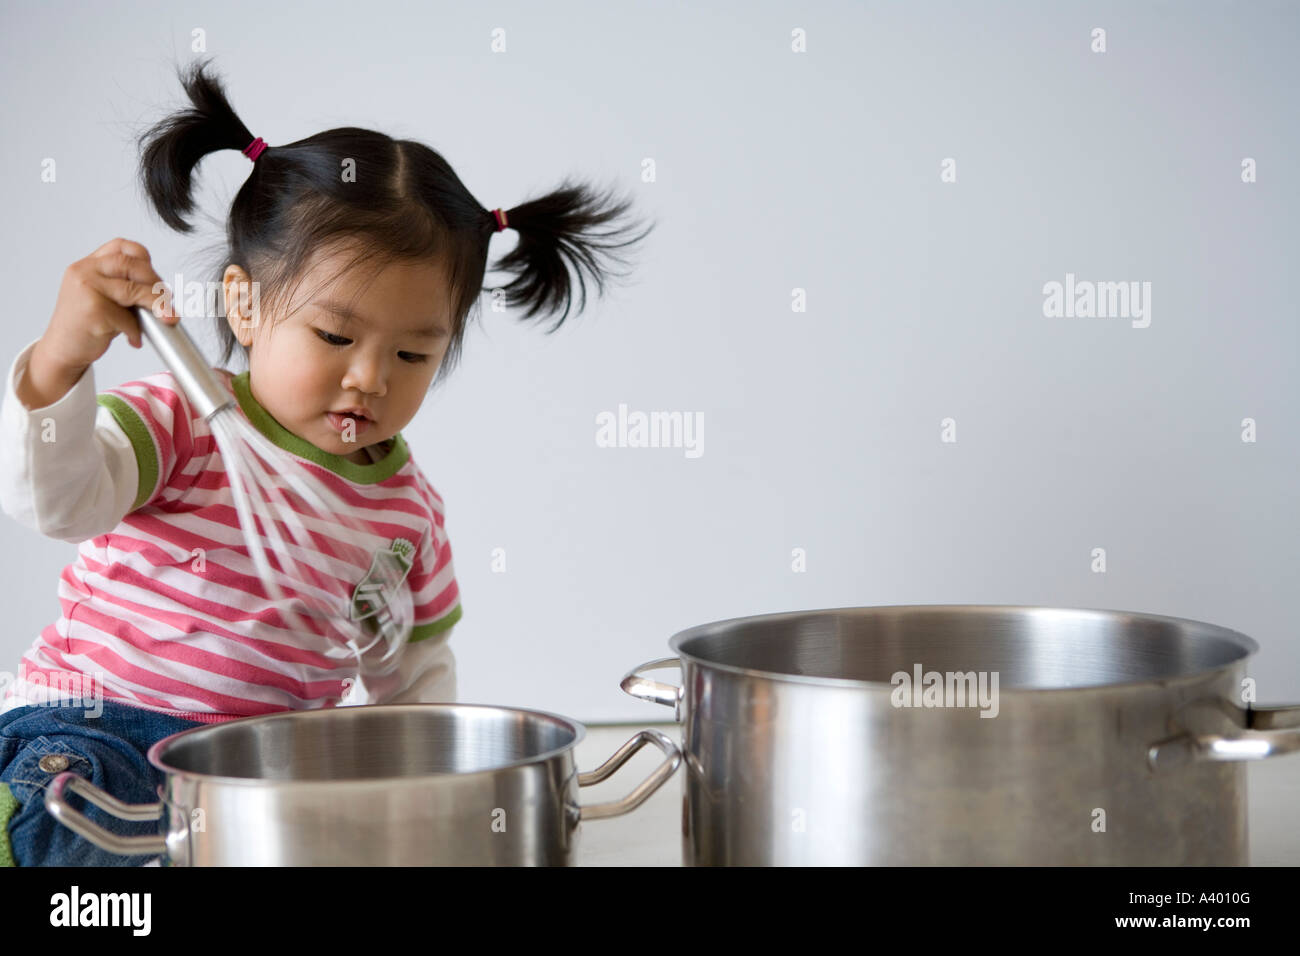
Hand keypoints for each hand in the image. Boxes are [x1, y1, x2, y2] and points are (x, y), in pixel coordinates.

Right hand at [19, 238, 181, 409]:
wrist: (62, 349)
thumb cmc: (88, 324)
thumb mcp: (105, 297)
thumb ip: (127, 286)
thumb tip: (165, 293)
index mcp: (88, 264)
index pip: (121, 246)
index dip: (145, 259)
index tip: (155, 278)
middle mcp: (84, 271)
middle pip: (132, 265)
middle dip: (156, 284)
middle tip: (167, 302)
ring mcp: (87, 289)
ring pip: (134, 290)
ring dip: (157, 305)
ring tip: (165, 319)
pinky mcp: (93, 311)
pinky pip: (128, 318)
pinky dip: (136, 331)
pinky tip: (133, 339)